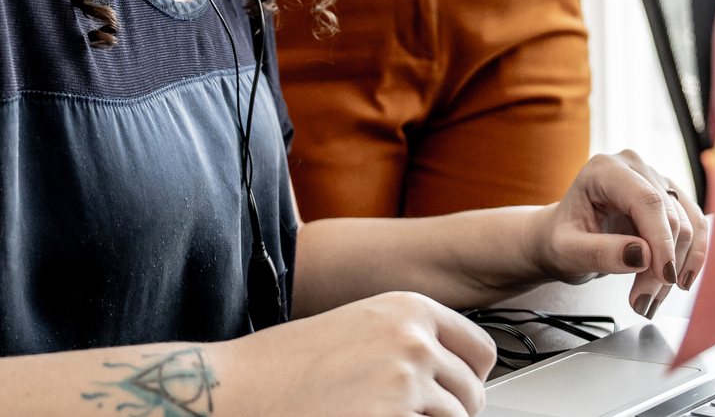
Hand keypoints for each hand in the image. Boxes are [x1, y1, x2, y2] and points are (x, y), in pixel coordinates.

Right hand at [214, 292, 495, 416]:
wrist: (233, 390)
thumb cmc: (283, 366)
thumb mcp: (356, 329)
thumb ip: (405, 343)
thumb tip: (449, 377)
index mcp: (408, 308)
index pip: (481, 351)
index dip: (468, 379)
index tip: (451, 394)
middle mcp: (413, 341)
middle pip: (472, 395)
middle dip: (447, 414)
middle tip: (405, 416)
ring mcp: (404, 384)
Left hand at [525, 150, 710, 319]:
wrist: (563, 238)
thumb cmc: (560, 239)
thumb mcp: (568, 250)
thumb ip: (600, 252)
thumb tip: (643, 255)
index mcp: (605, 169)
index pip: (647, 201)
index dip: (661, 240)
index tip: (664, 277)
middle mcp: (634, 167)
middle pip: (669, 218)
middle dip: (662, 266)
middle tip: (642, 302)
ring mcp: (655, 180)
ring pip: (687, 226)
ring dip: (677, 268)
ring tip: (652, 299)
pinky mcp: (669, 198)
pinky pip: (694, 227)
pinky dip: (690, 259)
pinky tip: (678, 282)